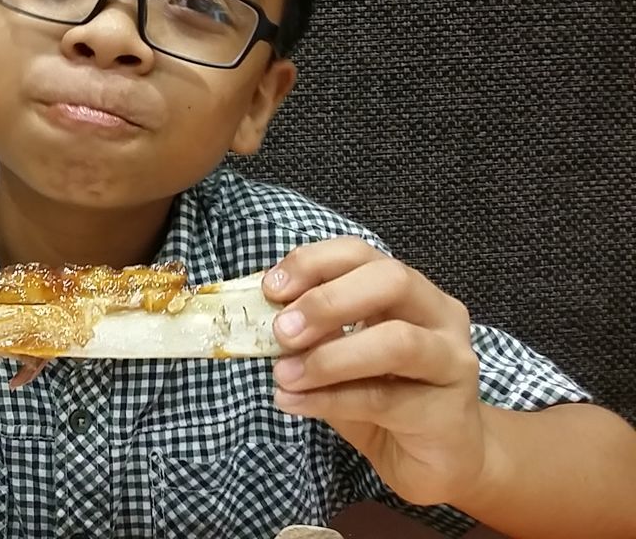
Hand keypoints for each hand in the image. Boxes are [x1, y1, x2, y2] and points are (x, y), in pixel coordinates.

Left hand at [264, 237, 486, 505]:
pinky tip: (294, 403)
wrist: (438, 461)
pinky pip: (384, 398)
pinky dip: (329, 399)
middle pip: (390, 281)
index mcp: (406, 290)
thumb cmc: (384, 399)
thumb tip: (263, 320)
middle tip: (281, 332)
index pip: (359, 254)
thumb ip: (309, 336)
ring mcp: (452, 360)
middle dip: (327, 302)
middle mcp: (438, 314)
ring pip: (397, 342)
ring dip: (329, 357)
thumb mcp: (336, 358)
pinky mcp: (449, 410)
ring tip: (283, 375)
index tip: (270, 288)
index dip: (312, 263)